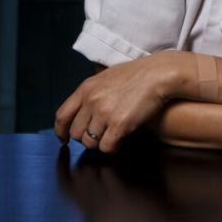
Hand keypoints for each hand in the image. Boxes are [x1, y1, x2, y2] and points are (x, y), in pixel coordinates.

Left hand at [54, 52, 191, 152]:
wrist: (159, 74)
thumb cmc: (139, 74)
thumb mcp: (107, 77)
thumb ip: (93, 92)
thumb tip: (85, 108)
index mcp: (86, 88)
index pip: (62, 116)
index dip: (61, 131)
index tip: (64, 139)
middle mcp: (91, 101)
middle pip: (76, 133)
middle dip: (86, 137)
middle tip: (100, 135)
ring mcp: (104, 114)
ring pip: (90, 143)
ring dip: (100, 143)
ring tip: (112, 136)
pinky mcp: (119, 125)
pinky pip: (107, 147)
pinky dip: (113, 147)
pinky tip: (121, 140)